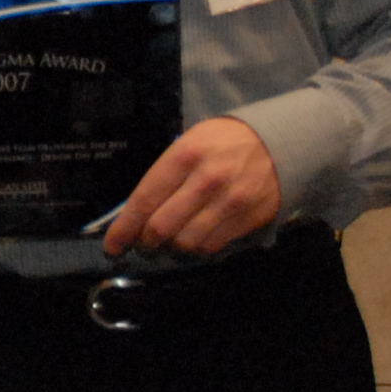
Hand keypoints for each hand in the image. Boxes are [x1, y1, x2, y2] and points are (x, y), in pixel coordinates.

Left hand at [104, 117, 281, 259]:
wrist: (278, 141)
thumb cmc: (223, 141)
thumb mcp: (189, 142)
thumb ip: (163, 175)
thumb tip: (135, 213)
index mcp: (184, 156)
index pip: (144, 201)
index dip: (123, 229)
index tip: (112, 246)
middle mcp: (206, 180)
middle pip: (161, 229)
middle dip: (145, 243)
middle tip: (142, 244)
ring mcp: (229, 202)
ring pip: (186, 244)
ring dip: (171, 250)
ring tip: (169, 243)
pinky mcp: (247, 219)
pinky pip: (211, 247)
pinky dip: (196, 251)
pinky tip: (194, 241)